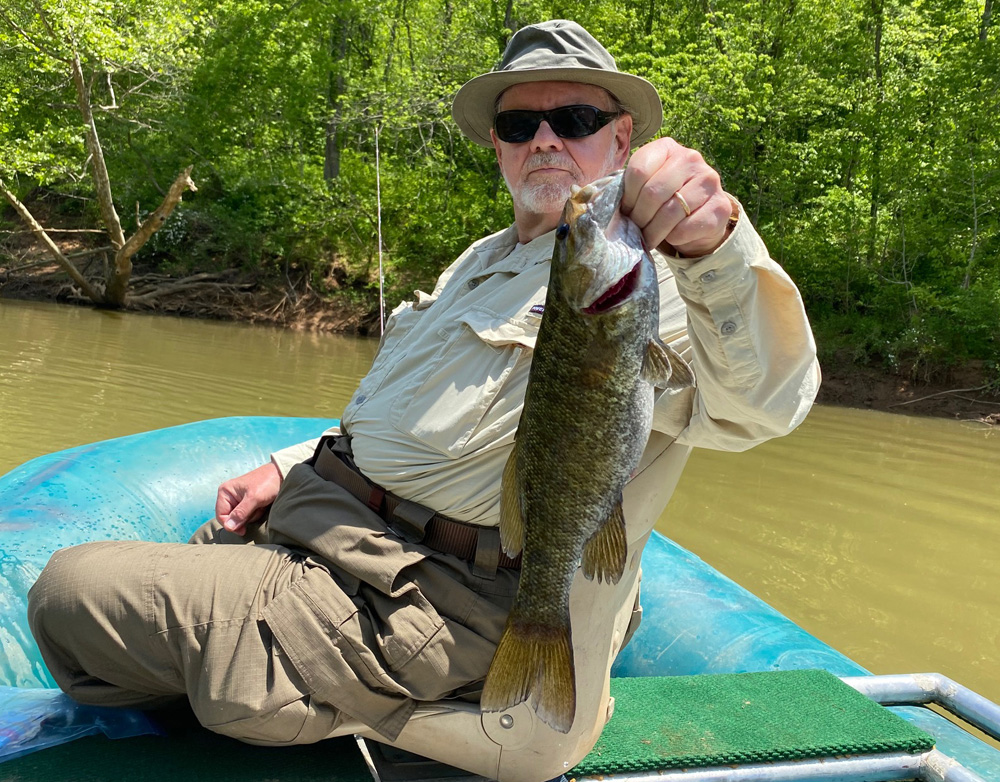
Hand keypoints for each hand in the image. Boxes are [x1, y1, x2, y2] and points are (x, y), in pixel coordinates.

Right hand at [215, 462, 281, 534]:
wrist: (282, 475)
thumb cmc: (267, 482)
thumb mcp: (254, 498)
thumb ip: (241, 513)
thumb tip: (228, 527)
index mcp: (225, 492)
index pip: (221, 516)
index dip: (231, 525)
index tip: (242, 530)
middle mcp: (229, 496)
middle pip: (231, 519)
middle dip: (245, 517)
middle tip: (256, 508)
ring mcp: (238, 500)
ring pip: (241, 519)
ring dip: (252, 515)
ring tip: (260, 505)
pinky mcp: (247, 503)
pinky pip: (248, 516)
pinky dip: (256, 513)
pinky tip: (262, 506)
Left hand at [620, 138, 732, 257]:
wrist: (700, 215)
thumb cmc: (664, 199)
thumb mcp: (645, 185)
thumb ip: (627, 188)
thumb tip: (597, 202)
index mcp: (667, 147)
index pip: (639, 170)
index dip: (627, 197)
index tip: (625, 212)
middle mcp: (691, 158)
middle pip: (653, 192)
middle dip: (639, 217)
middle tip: (635, 229)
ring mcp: (709, 180)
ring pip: (670, 212)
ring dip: (653, 232)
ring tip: (647, 238)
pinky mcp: (720, 206)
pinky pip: (686, 227)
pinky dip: (673, 238)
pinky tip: (671, 237)